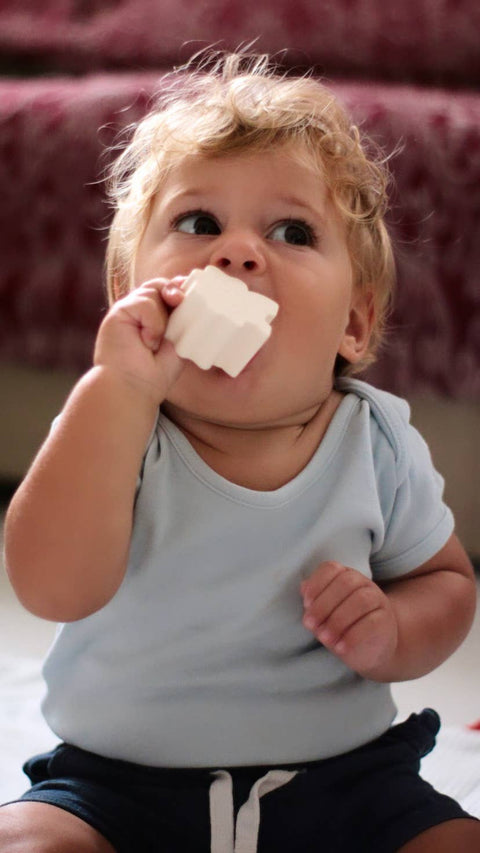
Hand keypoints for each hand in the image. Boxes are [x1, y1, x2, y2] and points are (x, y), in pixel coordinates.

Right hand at [94, 278, 185, 403]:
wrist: (133, 388)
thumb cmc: (155, 373)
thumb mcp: (178, 343)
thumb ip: (184, 321)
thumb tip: (195, 299)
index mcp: (154, 317)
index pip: (169, 291)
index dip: (182, 289)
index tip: (198, 294)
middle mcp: (140, 311)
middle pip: (160, 285)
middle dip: (176, 290)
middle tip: (182, 302)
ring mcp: (129, 310)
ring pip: (153, 291)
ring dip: (163, 316)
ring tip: (159, 341)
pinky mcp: (119, 312)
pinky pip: (145, 303)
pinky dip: (153, 323)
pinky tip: (147, 342)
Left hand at [300, 561, 398, 678]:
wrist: (370, 649)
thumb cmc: (341, 627)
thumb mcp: (324, 614)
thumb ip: (314, 601)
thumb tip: (303, 587)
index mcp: (344, 576)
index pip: (331, 568)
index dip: (316, 584)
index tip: (305, 604)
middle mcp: (363, 583)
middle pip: (345, 582)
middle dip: (324, 604)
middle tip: (310, 625)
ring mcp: (377, 600)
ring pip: (361, 600)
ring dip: (338, 620)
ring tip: (324, 638)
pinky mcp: (386, 620)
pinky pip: (372, 623)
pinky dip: (353, 636)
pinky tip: (340, 648)